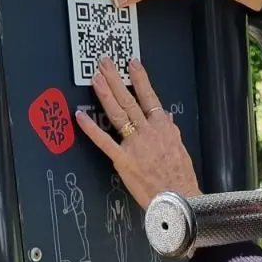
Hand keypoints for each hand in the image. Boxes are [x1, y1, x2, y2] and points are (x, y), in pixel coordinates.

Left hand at [74, 56, 200, 208]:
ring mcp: (134, 144)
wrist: (178, 198)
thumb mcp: (180, 148)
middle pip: (129, 100)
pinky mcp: (123, 159)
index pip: (150, 97)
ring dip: (105, 94)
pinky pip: (104, 141)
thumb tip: (165, 115)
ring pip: (118, 114)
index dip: (140, 78)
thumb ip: (170, 130)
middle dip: (115, 79)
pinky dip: (91, 128)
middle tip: (104, 63)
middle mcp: (148, 131)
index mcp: (164, 128)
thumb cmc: (181, 177)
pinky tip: (80, 116)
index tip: (131, 63)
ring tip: (95, 78)